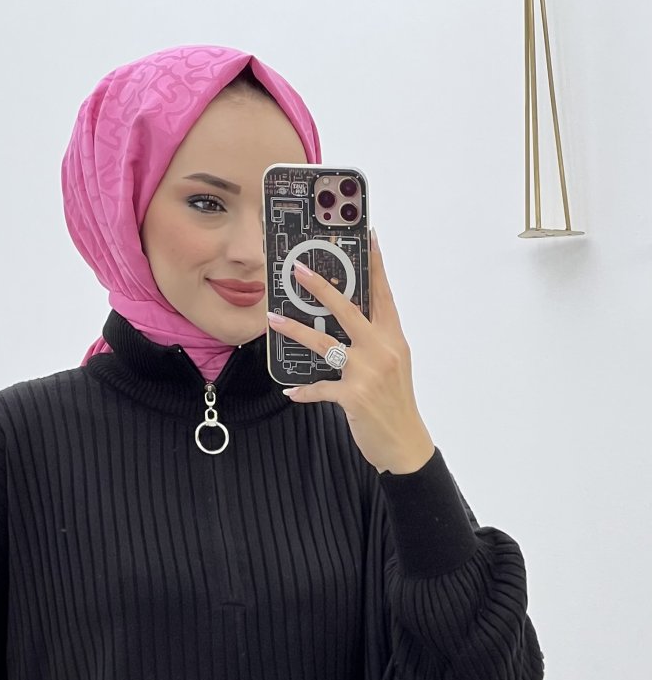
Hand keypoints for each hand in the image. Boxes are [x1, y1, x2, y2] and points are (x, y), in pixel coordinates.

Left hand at [267, 232, 435, 474]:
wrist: (406, 443)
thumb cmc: (396, 402)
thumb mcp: (393, 364)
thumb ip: (375, 341)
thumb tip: (351, 320)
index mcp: (393, 338)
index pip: (382, 294)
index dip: (374, 264)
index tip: (366, 236)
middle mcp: (382, 350)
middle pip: (348, 310)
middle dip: (321, 288)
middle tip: (299, 270)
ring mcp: (368, 372)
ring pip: (325, 344)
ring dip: (296, 331)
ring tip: (273, 320)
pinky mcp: (354, 396)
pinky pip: (320, 388)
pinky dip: (304, 390)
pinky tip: (291, 391)